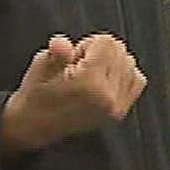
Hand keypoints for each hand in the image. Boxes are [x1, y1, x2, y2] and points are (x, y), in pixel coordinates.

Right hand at [0, 33, 146, 154]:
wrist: (33, 127)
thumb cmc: (35, 96)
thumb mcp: (40, 67)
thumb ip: (57, 52)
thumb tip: (63, 42)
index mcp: (90, 83)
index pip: (108, 43)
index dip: (88, 44)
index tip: (74, 56)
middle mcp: (108, 96)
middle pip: (121, 51)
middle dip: (100, 52)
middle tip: (79, 65)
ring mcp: (116, 107)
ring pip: (130, 64)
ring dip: (112, 62)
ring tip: (89, 74)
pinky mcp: (119, 113)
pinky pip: (136, 81)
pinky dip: (124, 75)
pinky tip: (104, 80)